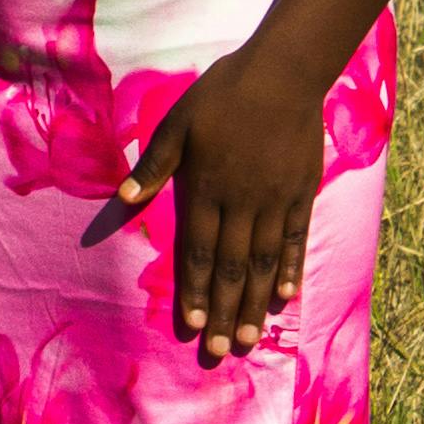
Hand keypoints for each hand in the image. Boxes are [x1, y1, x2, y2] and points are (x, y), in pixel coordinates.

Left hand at [119, 45, 322, 360]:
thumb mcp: (177, 122)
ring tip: (250, 339)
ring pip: (264, 262)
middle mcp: (242, 203)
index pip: (198, 250)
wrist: (284, 72)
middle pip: (231, 267)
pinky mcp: (301, 193)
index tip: (192, 325)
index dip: (195, 290)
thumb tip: (122, 200)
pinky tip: (287, 298)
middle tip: (221, 351)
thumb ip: (153, 166)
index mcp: (207, 188)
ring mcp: (276, 201)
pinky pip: (296, 240)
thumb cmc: (223, 94)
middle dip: (224, 312)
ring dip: (255, 303)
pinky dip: (291, 270)